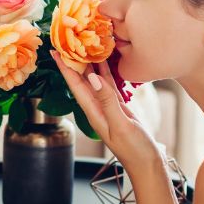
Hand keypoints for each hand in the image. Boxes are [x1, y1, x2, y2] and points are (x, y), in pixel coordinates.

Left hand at [50, 50, 164, 172]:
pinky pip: (108, 85)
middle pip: (81, 80)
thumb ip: (107, 101)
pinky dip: (105, 71)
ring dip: (89, 63)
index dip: (64, 68)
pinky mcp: (119, 107)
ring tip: (85, 44)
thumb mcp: (121, 125)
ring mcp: (107, 107)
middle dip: (73, 61)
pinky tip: (105, 61)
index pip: (75, 85)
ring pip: (94, 80)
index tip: (55, 51)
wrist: (148, 164)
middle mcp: (97, 108)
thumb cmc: (134, 150)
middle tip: (68, 39)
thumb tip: (92, 78)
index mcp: (93, 112)